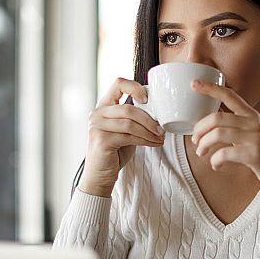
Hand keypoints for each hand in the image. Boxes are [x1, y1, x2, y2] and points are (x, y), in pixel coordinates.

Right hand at [79, 77, 164, 196]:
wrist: (101, 175)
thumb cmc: (115, 151)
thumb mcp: (125, 130)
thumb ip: (134, 118)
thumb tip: (159, 112)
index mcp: (104, 106)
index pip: (118, 83)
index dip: (135, 87)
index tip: (148, 100)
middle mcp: (97, 113)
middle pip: (129, 108)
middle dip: (150, 120)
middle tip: (162, 129)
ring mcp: (97, 126)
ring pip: (130, 123)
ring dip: (150, 132)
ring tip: (160, 138)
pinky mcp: (101, 140)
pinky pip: (129, 136)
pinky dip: (145, 140)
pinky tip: (154, 144)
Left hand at [190, 79, 259, 223]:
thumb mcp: (254, 135)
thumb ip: (237, 126)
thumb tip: (212, 122)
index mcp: (252, 115)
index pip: (230, 95)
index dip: (210, 87)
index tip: (193, 83)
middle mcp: (254, 123)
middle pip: (217, 117)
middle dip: (199, 128)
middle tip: (195, 140)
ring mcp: (256, 138)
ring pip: (218, 133)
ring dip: (204, 144)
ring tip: (201, 153)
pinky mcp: (255, 154)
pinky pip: (225, 153)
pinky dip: (215, 160)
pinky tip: (215, 165)